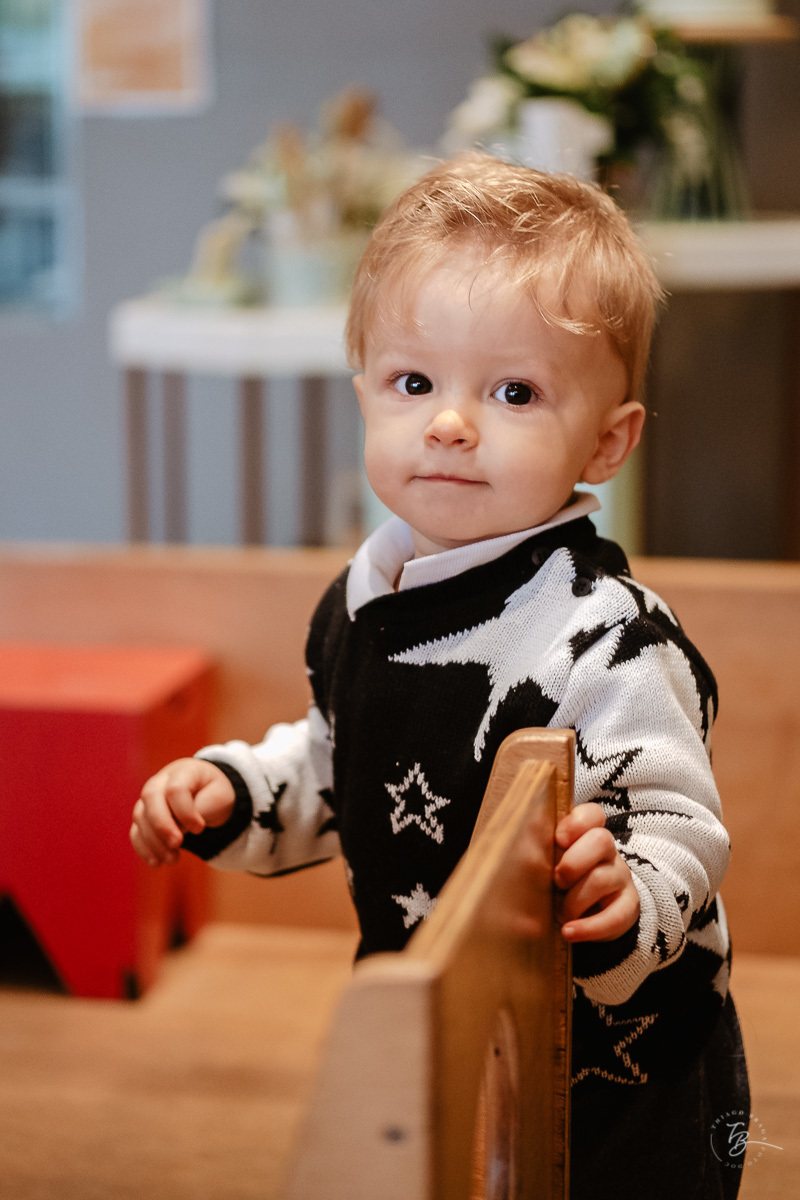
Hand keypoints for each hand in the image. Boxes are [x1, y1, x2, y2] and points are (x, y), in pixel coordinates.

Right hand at [130, 758, 235, 867]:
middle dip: (162, 824)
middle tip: (177, 844)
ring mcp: (148, 799)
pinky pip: (136, 832)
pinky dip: (144, 848)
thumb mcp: (218, 796)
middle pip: (151, 797)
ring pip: (141, 817)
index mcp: (183, 771)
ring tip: (173, 860)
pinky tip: (156, 863)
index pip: (175, 788)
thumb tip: (179, 827)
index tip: (200, 829)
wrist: (207, 794)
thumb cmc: (214, 793)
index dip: (185, 811)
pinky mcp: (143, 817)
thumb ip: (200, 808)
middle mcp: (160, 781)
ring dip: (155, 842)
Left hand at [553, 802, 639, 942]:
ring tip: (560, 914)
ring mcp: (620, 878)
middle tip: (556, 880)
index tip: (559, 839)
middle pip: (601, 840)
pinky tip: (569, 932)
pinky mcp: (628, 907)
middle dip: (573, 862)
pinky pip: (616, 916)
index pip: (593, 815)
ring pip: (602, 879)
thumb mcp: (550, 867)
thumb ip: (539, 858)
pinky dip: (589, 928)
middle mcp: (608, 853)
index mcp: (587, 835)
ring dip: (574, 900)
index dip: (577, 823)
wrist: (589, 916)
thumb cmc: (562, 884)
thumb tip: (516, 862)